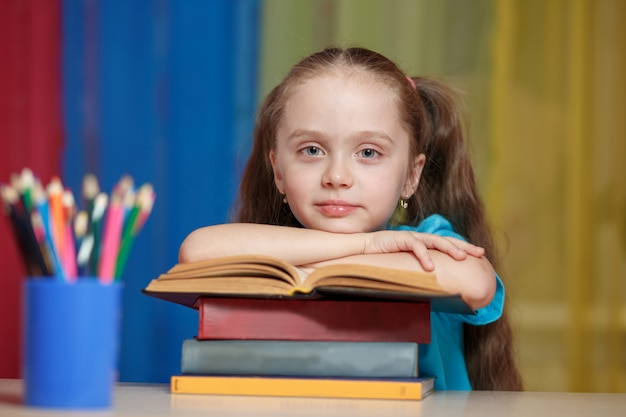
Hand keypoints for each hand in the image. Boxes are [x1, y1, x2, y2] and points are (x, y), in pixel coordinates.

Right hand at [362, 230, 484, 270]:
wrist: (363, 248)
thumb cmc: (384, 258)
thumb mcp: (406, 264)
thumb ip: (418, 270)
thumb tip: (434, 286)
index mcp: (423, 243)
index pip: (447, 244)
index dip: (463, 247)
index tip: (480, 254)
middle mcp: (420, 238)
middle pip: (447, 240)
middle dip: (464, 246)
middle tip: (479, 253)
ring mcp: (411, 237)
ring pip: (435, 241)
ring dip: (450, 249)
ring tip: (461, 258)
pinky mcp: (400, 238)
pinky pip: (415, 246)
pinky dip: (424, 256)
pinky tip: (431, 266)